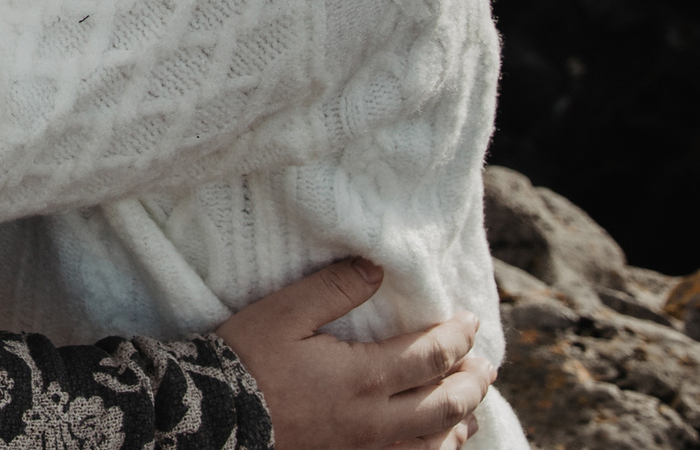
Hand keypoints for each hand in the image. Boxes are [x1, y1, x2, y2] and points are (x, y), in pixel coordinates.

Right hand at [216, 260, 495, 449]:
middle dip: (471, 383)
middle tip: (486, 365)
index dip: (457, 337)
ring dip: (460, 422)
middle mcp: (374, 420)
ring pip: (433, 443)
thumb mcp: (284, 312)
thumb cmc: (246, 359)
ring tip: (473, 409)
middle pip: (445, 405)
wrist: (213, 418)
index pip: (431, 356)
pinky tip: (435, 443)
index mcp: (362, 377)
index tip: (468, 321)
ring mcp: (364, 449)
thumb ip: (333, 289)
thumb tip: (377, 268)